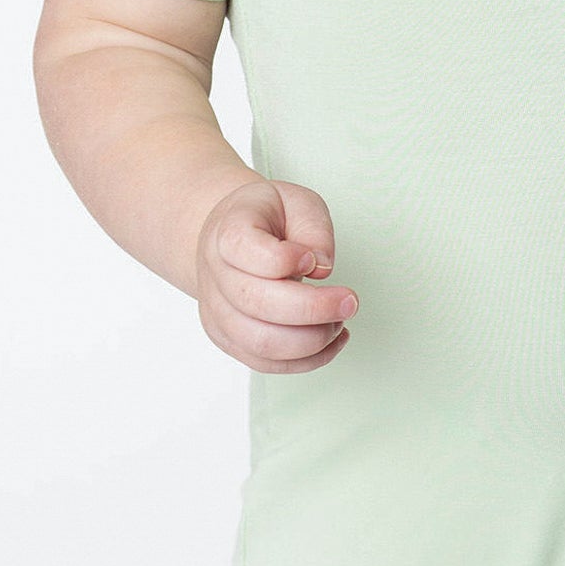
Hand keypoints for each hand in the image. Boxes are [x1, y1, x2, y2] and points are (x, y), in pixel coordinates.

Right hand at [197, 176, 358, 371]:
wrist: (227, 238)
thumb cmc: (265, 219)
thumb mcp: (296, 200)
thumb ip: (313, 227)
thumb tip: (321, 268)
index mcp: (227, 233)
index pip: (249, 252)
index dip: (288, 259)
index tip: (312, 258)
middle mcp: (215, 275)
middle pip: (257, 303)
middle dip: (314, 308)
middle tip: (349, 301)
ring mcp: (218, 312)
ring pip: (262, 343)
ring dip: (311, 339)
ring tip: (339, 321)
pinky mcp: (230, 339)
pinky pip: (266, 364)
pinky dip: (307, 359)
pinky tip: (331, 338)